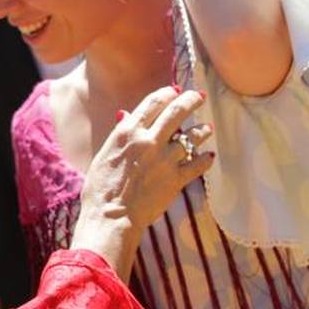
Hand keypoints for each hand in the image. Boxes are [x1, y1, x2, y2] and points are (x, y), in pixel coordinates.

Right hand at [72, 86, 213, 274]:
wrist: (110, 216)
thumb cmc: (100, 188)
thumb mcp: (104, 154)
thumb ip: (120, 134)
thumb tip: (126, 115)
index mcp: (128, 132)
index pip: (153, 102)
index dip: (167, 93)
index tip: (174, 91)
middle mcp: (149, 140)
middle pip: (177, 111)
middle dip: (191, 100)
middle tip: (198, 96)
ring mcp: (165, 159)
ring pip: (193, 136)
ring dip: (202, 130)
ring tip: (206, 128)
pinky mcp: (176, 179)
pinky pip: (198, 163)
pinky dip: (205, 158)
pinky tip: (208, 156)